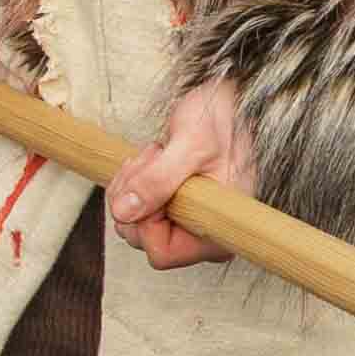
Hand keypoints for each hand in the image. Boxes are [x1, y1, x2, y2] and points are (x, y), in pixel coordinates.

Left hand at [108, 79, 251, 271]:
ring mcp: (187, 223)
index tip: (158, 178)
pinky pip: (135, 207)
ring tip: (157, 153)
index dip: (147, 219)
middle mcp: (203, 236)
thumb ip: (157, 180)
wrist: (231, 102)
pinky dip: (133, 180)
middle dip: (136, 195)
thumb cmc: (223, 120)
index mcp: (218, 233)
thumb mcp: (191, 145)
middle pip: (141, 238)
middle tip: (155, 157)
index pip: (161, 253)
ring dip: (133, 184)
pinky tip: (154, 157)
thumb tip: (123, 212)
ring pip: (133, 221)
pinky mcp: (174, 209)